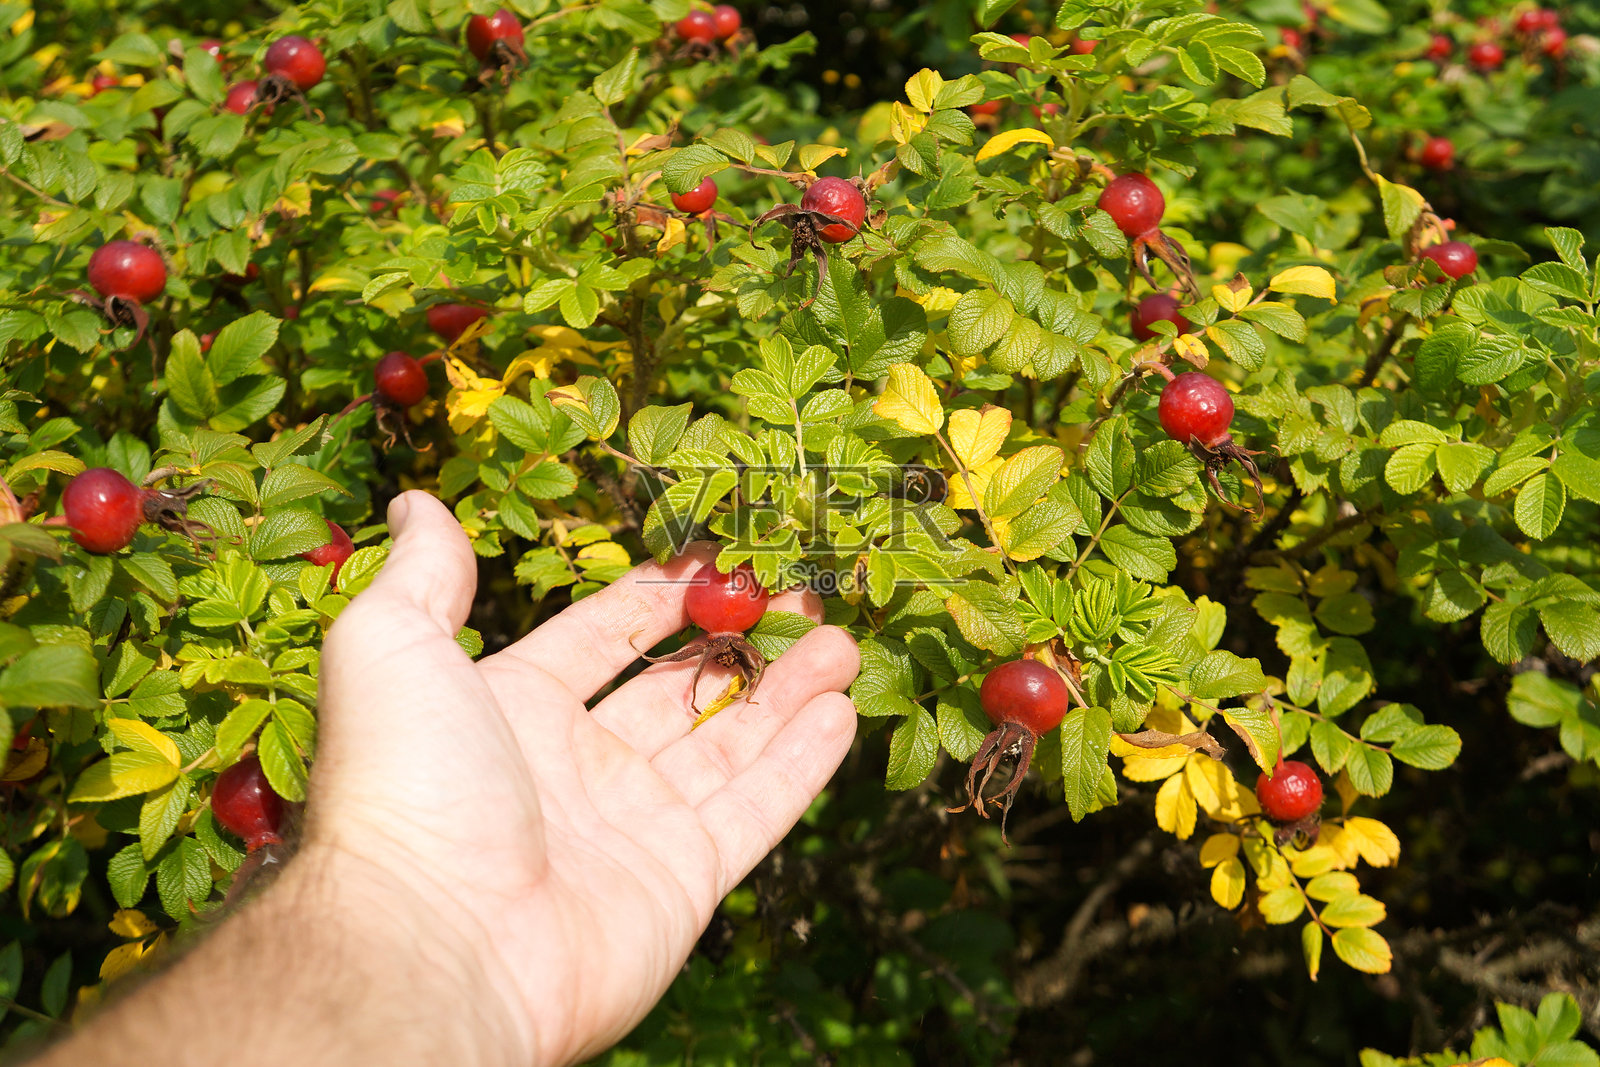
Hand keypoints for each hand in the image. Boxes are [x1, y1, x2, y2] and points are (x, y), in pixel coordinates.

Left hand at [307, 491, 859, 1064]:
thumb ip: (422, 573)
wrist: (434, 944)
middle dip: (741, 640)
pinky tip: (841, 712)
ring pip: (728, 745)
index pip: (600, 636)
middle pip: (677, 688)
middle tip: (802, 595)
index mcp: (511, 709)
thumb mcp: (390, 647)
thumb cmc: (406, 786)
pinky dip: (800, 764)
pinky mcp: (682, 883)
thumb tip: (416, 501)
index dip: (658, 597)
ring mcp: (633, 829)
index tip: (717, 558)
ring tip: (843, 641)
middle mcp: (575, 769)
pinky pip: (754, 812)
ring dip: (787, 692)